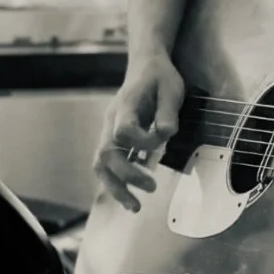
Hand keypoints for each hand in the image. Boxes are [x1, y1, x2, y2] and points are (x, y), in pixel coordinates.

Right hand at [94, 52, 185, 211]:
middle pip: (106, 153)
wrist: (145, 65)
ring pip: (100, 164)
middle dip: (126, 176)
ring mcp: (108, 130)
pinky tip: (130, 198)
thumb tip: (165, 136)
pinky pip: (106, 164)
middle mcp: (111, 120)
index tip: (161, 143)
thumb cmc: (160, 78)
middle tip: (151, 187)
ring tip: (134, 207)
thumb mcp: (172, 90)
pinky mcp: (113, 139)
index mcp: (125, 106)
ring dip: (115, 187)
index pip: (122, 131)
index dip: (141, 143)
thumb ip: (168, 114)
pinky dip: (115, 183)